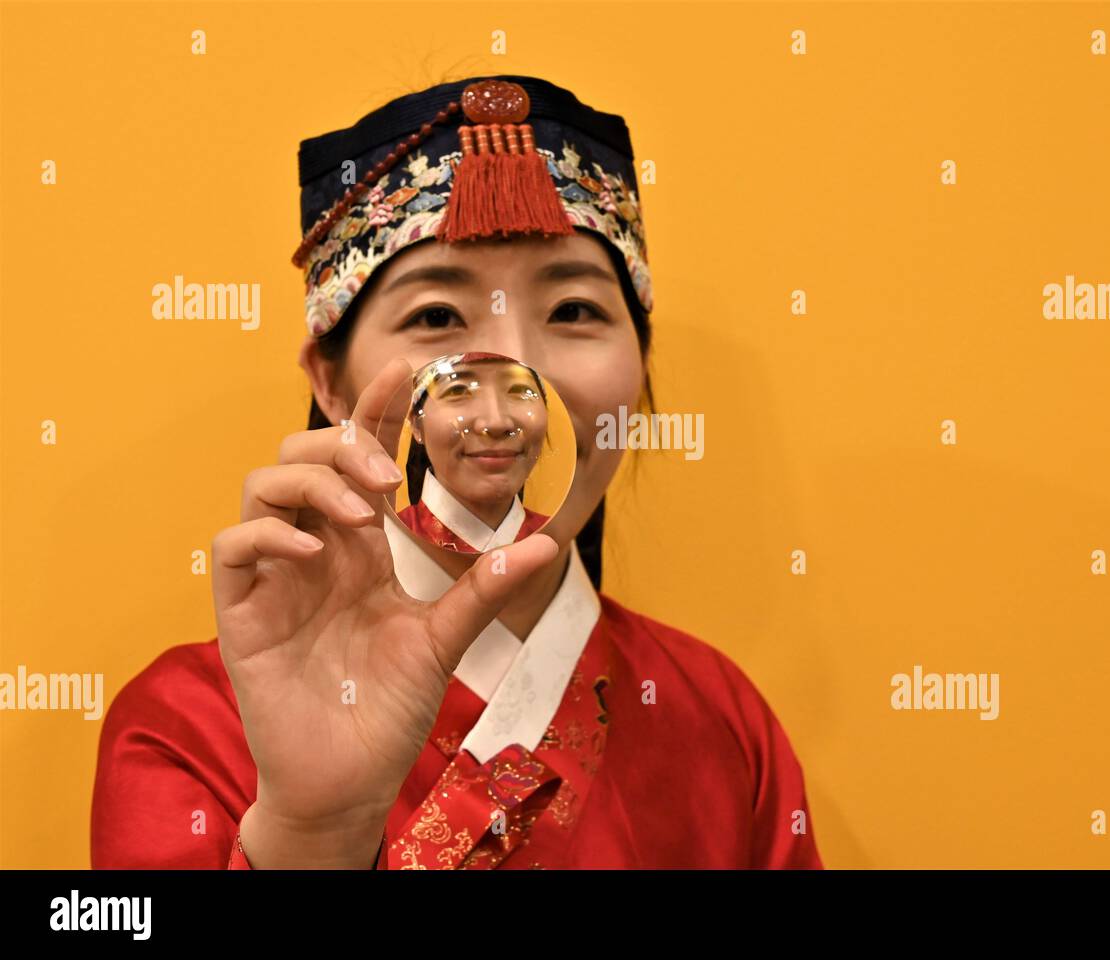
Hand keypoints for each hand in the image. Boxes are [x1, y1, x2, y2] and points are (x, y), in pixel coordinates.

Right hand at [212, 357, 557, 866]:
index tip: (407, 368)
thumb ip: (481, 591)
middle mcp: (315, 549)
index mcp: (360, 546)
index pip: (360, 458)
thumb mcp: (443, 641)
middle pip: (303, 455)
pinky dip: (271, 534)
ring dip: (311, 482)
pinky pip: (234, 545)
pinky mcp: (243, 612)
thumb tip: (541, 544)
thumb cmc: (388, 707)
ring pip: (261, 485)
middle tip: (385, 479)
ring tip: (357, 515)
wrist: (347, 779)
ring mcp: (275, 577)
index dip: (376, 409)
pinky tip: (316, 552)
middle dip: (342, 446)